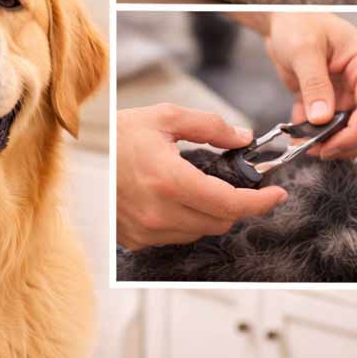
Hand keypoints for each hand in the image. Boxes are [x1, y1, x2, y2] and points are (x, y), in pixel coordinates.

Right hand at [117, 105, 286, 250]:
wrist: (82, 158)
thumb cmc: (118, 136)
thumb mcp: (165, 118)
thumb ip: (210, 126)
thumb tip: (242, 137)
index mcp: (170, 180)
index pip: (230, 204)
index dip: (260, 202)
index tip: (274, 194)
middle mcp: (159, 212)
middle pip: (220, 222)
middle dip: (235, 205)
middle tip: (236, 186)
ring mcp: (146, 230)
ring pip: (199, 232)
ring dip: (209, 214)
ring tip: (197, 189)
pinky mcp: (136, 239)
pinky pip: (175, 237)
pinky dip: (185, 222)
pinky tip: (175, 201)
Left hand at [262, 14, 356, 157]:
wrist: (284, 21)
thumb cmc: (298, 24)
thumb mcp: (304, 51)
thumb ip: (314, 84)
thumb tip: (322, 118)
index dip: (355, 134)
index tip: (329, 147)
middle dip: (348, 144)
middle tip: (317, 152)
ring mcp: (353, 91)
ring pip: (355, 130)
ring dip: (333, 143)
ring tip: (305, 145)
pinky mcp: (336, 99)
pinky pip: (334, 126)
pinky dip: (318, 135)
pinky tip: (298, 134)